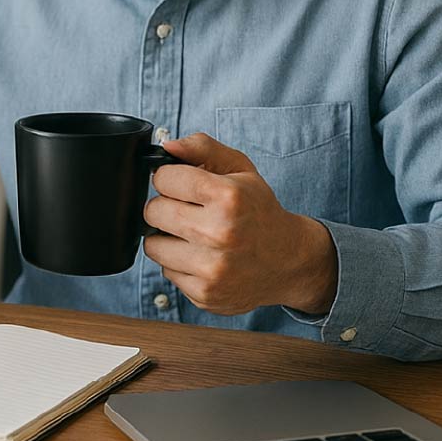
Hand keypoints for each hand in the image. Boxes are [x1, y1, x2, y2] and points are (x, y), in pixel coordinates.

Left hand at [143, 132, 336, 315]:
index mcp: (229, 197)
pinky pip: (166, 271)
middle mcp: (220, 233)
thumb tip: (166, 146)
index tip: (183, 185)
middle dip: (165, 207)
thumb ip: (202, 148)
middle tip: (189, 210)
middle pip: (152, 212)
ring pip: (152, 244)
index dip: (170, 179)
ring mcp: (212, 268)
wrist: (289, 261)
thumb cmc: (258, 210)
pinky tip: (203, 257)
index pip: (163, 178)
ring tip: (195, 235)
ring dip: (168, 238)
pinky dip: (179, 263)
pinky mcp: (205, 294)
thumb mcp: (240, 169)